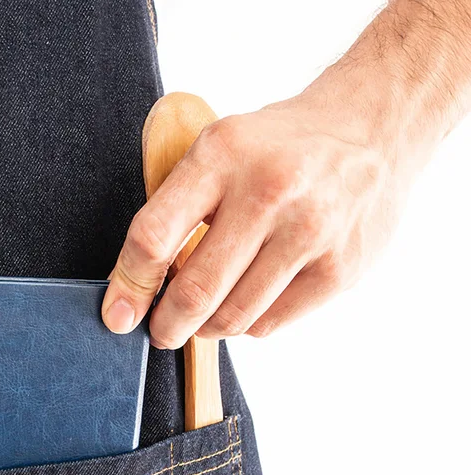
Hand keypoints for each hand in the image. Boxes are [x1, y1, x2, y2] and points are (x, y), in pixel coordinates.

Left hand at [101, 90, 411, 346]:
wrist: (372, 128)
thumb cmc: (277, 149)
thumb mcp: (218, 151)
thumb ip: (174, 211)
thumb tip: (133, 290)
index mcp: (222, 156)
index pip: (154, 236)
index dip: (129, 286)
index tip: (117, 316)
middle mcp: (268, 193)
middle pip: (195, 291)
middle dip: (166, 326)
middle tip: (161, 331)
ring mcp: (310, 232)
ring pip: (233, 318)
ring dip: (206, 328)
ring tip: (204, 315)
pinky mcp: (340, 268)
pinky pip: (270, 324)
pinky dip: (248, 324)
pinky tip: (249, 300)